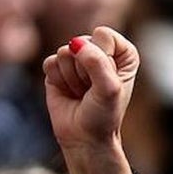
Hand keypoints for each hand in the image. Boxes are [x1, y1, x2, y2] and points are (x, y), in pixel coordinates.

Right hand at [43, 26, 137, 173]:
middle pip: (82, 42)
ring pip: (65, 52)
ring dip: (72, 78)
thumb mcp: (109, 90)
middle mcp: (101, 51)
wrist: (85, 138)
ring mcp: (77, 58)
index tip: (107, 81)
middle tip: (92, 90)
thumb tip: (76, 44)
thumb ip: (98, 63)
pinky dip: (58, 80)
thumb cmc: (104, 115)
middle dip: (85, 71)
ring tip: (82, 93)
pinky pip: (50, 62)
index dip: (102, 59)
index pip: (103, 35)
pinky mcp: (57, 68)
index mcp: (122, 52)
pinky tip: (68, 92)